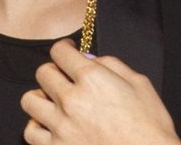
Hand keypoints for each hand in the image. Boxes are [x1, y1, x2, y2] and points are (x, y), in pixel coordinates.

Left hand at [21, 39, 180, 144]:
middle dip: (54, 71)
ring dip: (41, 97)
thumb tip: (88, 58)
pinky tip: (51, 125)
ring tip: (54, 101)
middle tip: (65, 77)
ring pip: (30, 100)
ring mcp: (62, 127)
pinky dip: (37, 126)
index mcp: (92, 78)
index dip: (64, 48)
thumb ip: (111, 64)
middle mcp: (72, 100)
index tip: (67, 51)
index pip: (59, 52)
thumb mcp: (139, 84)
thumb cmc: (150, 127)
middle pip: (43, 73)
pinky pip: (31, 132)